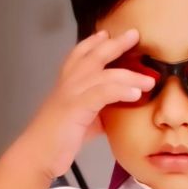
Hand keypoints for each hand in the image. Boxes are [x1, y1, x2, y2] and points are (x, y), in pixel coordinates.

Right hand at [18, 28, 154, 178]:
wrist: (38, 155)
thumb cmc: (56, 141)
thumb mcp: (80, 121)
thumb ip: (97, 111)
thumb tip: (115, 111)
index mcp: (66, 85)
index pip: (78, 55)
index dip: (92, 43)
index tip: (106, 33)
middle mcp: (68, 84)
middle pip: (94, 56)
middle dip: (115, 44)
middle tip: (134, 34)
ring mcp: (71, 94)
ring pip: (104, 75)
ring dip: (130, 76)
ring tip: (149, 80)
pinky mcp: (76, 108)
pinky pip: (102, 93)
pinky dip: (121, 91)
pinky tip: (135, 94)